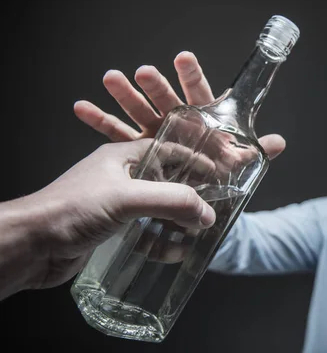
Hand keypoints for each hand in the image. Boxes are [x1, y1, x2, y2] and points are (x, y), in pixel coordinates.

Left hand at [0, 139, 215, 298]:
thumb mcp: (127, 197)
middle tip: (211, 209)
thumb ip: (171, 201)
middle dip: (190, 197)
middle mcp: (122, 178)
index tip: (220, 174)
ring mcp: (117, 205)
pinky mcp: (112, 230)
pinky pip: (146, 233)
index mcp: (124, 157)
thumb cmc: (69, 209)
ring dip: (178, 222)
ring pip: (159, 210)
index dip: (196, 161)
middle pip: (167, 183)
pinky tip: (175, 252)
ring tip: (197, 234)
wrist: (31, 246)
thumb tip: (206, 213)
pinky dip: (162, 242)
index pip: (170, 151)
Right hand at [73, 51, 285, 159]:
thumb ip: (252, 152)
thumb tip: (278, 142)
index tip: (183, 58)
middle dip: (156, 86)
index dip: (193, 77)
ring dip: (125, 97)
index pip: (199, 95)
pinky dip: (100, 123)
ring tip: (111, 77)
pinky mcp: (135, 154)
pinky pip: (116, 138)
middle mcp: (177, 125)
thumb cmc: (216, 174)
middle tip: (144, 71)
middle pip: (166, 101)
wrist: (197, 202)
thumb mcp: (233, 165)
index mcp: (202, 122)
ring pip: (138, 113)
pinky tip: (83, 107)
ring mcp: (154, 137)